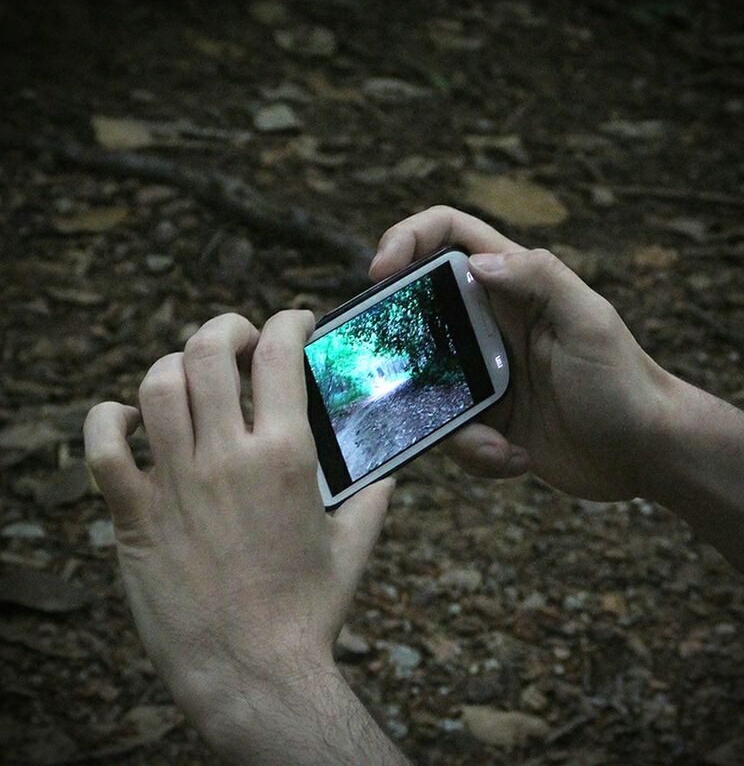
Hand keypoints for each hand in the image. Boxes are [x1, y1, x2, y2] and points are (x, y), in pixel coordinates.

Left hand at [83, 312, 395, 757]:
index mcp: (286, 457)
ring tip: (188, 373)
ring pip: (156, 387)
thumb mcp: (352, 547)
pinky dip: (108, 421)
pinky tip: (127, 418)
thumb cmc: (307, 611)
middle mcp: (228, 458)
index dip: (287, 321)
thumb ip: (373, 499)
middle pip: (208, 352)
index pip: (281, 355)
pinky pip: (104, 449)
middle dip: (224, 328)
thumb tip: (391, 474)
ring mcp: (177, 483)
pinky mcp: (136, 516)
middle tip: (237, 337)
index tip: (293, 320)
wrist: (251, 671)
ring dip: (171, 365)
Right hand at [372, 206, 670, 499]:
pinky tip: (516, 458)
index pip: (450, 236)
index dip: (409, 238)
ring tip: (497, 442)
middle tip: (394, 372)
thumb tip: (477, 261)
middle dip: (402, 342)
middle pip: (418, 311)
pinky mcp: (485, 417)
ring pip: (426, 382)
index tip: (380, 270)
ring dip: (451, 420)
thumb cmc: (625, 383)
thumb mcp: (589, 321)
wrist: (644, 456)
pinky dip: (476, 452)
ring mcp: (483, 372)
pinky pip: (452, 431)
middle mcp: (489, 323)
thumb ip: (539, 278)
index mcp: (514, 287)